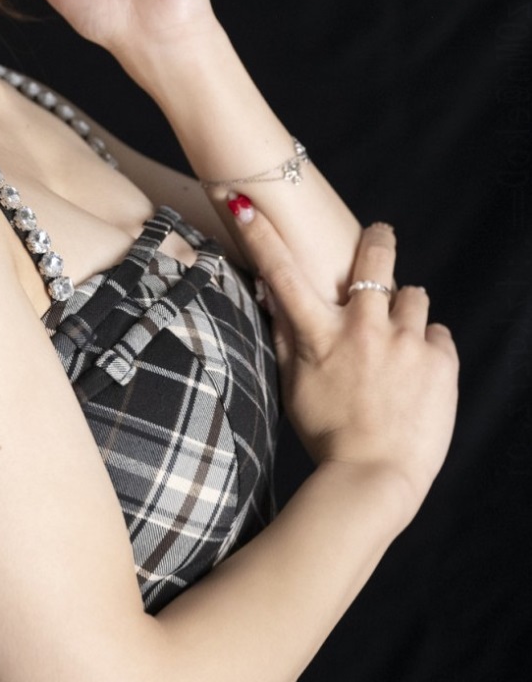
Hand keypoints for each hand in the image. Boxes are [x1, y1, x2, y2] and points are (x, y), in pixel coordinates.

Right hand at [238, 207, 458, 521]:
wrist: (374, 480)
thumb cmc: (326, 434)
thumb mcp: (293, 384)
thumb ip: (284, 333)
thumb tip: (270, 292)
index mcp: (318, 334)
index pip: (280, 271)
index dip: (259, 232)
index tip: (242, 201)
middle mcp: (362, 329)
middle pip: (375, 256)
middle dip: (378, 240)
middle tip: (378, 238)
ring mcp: (404, 342)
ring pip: (414, 295)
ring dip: (405, 312)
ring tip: (398, 344)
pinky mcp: (440, 359)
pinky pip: (438, 333)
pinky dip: (427, 347)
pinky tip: (415, 375)